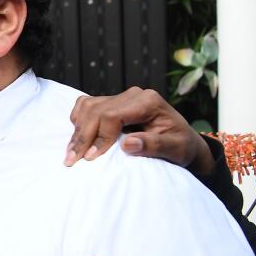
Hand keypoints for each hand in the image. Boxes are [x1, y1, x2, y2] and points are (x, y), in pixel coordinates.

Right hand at [66, 87, 213, 174]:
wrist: (183, 141)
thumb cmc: (181, 146)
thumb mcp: (175, 149)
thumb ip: (154, 145)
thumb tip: (128, 144)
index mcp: (148, 102)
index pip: (112, 115)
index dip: (99, 137)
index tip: (90, 158)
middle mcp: (133, 95)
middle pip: (96, 111)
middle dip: (82, 136)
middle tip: (71, 159)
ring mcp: (121, 97)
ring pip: (88, 106)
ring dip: (77, 130)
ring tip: (72, 152)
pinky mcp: (112, 102)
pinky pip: (87, 104)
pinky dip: (78, 119)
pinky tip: (78, 135)